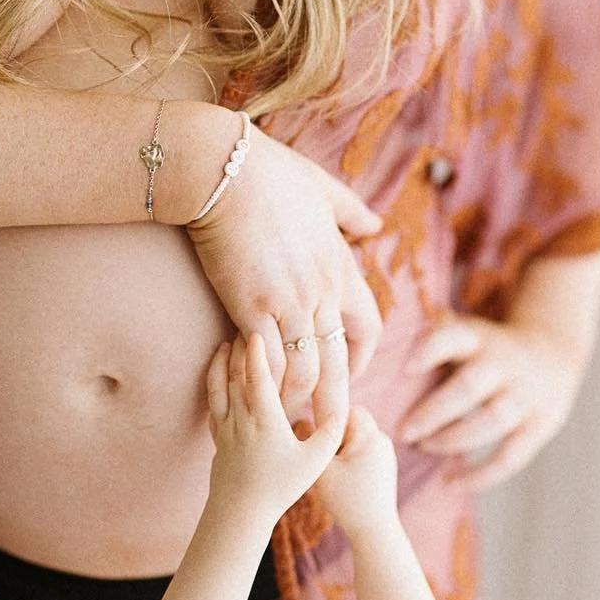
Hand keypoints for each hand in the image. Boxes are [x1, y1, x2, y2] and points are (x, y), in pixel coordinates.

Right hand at [187, 118, 383, 417]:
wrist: (224, 171)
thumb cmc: (269, 173)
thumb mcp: (323, 188)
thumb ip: (351, 211)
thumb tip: (375, 225)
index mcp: (341, 266)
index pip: (368, 326)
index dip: (362, 358)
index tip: (348, 375)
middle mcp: (323, 292)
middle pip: (342, 362)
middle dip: (337, 400)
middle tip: (328, 428)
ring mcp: (290, 303)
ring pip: (308, 373)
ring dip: (299, 402)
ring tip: (287, 424)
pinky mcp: (253, 309)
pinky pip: (270, 364)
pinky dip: (266, 386)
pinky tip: (255, 399)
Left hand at [206, 333, 347, 522]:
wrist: (240, 512)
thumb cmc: (280, 487)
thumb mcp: (315, 462)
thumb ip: (330, 433)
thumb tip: (344, 409)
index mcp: (265, 419)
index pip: (258, 375)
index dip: (257, 349)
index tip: (258, 327)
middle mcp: (241, 417)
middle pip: (235, 373)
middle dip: (238, 346)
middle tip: (244, 323)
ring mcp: (226, 426)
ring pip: (219, 384)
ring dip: (222, 360)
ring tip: (226, 341)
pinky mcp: (218, 436)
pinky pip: (212, 400)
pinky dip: (213, 380)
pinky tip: (217, 373)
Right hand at [314, 407, 399, 537]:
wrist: (374, 529)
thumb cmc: (347, 501)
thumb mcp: (323, 469)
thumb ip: (315, 443)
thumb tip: (307, 423)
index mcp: (370, 437)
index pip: (349, 409)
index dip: (330, 419)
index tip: (318, 437)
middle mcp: (383, 440)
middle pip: (354, 423)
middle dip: (337, 435)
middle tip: (324, 456)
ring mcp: (387, 453)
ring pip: (358, 437)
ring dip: (344, 447)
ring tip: (333, 469)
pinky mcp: (386, 465)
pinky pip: (365, 450)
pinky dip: (352, 458)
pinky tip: (344, 477)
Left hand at [399, 314, 584, 490]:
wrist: (553, 357)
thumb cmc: (488, 353)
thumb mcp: (468, 336)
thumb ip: (433, 343)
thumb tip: (374, 353)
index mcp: (480, 339)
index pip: (456, 336)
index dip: (432, 349)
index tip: (407, 367)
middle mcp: (505, 364)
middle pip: (470, 386)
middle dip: (434, 411)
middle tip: (405, 432)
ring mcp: (525, 395)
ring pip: (492, 420)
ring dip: (454, 439)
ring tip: (426, 447)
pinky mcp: (540, 425)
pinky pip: (510, 456)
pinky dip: (480, 475)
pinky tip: (451, 482)